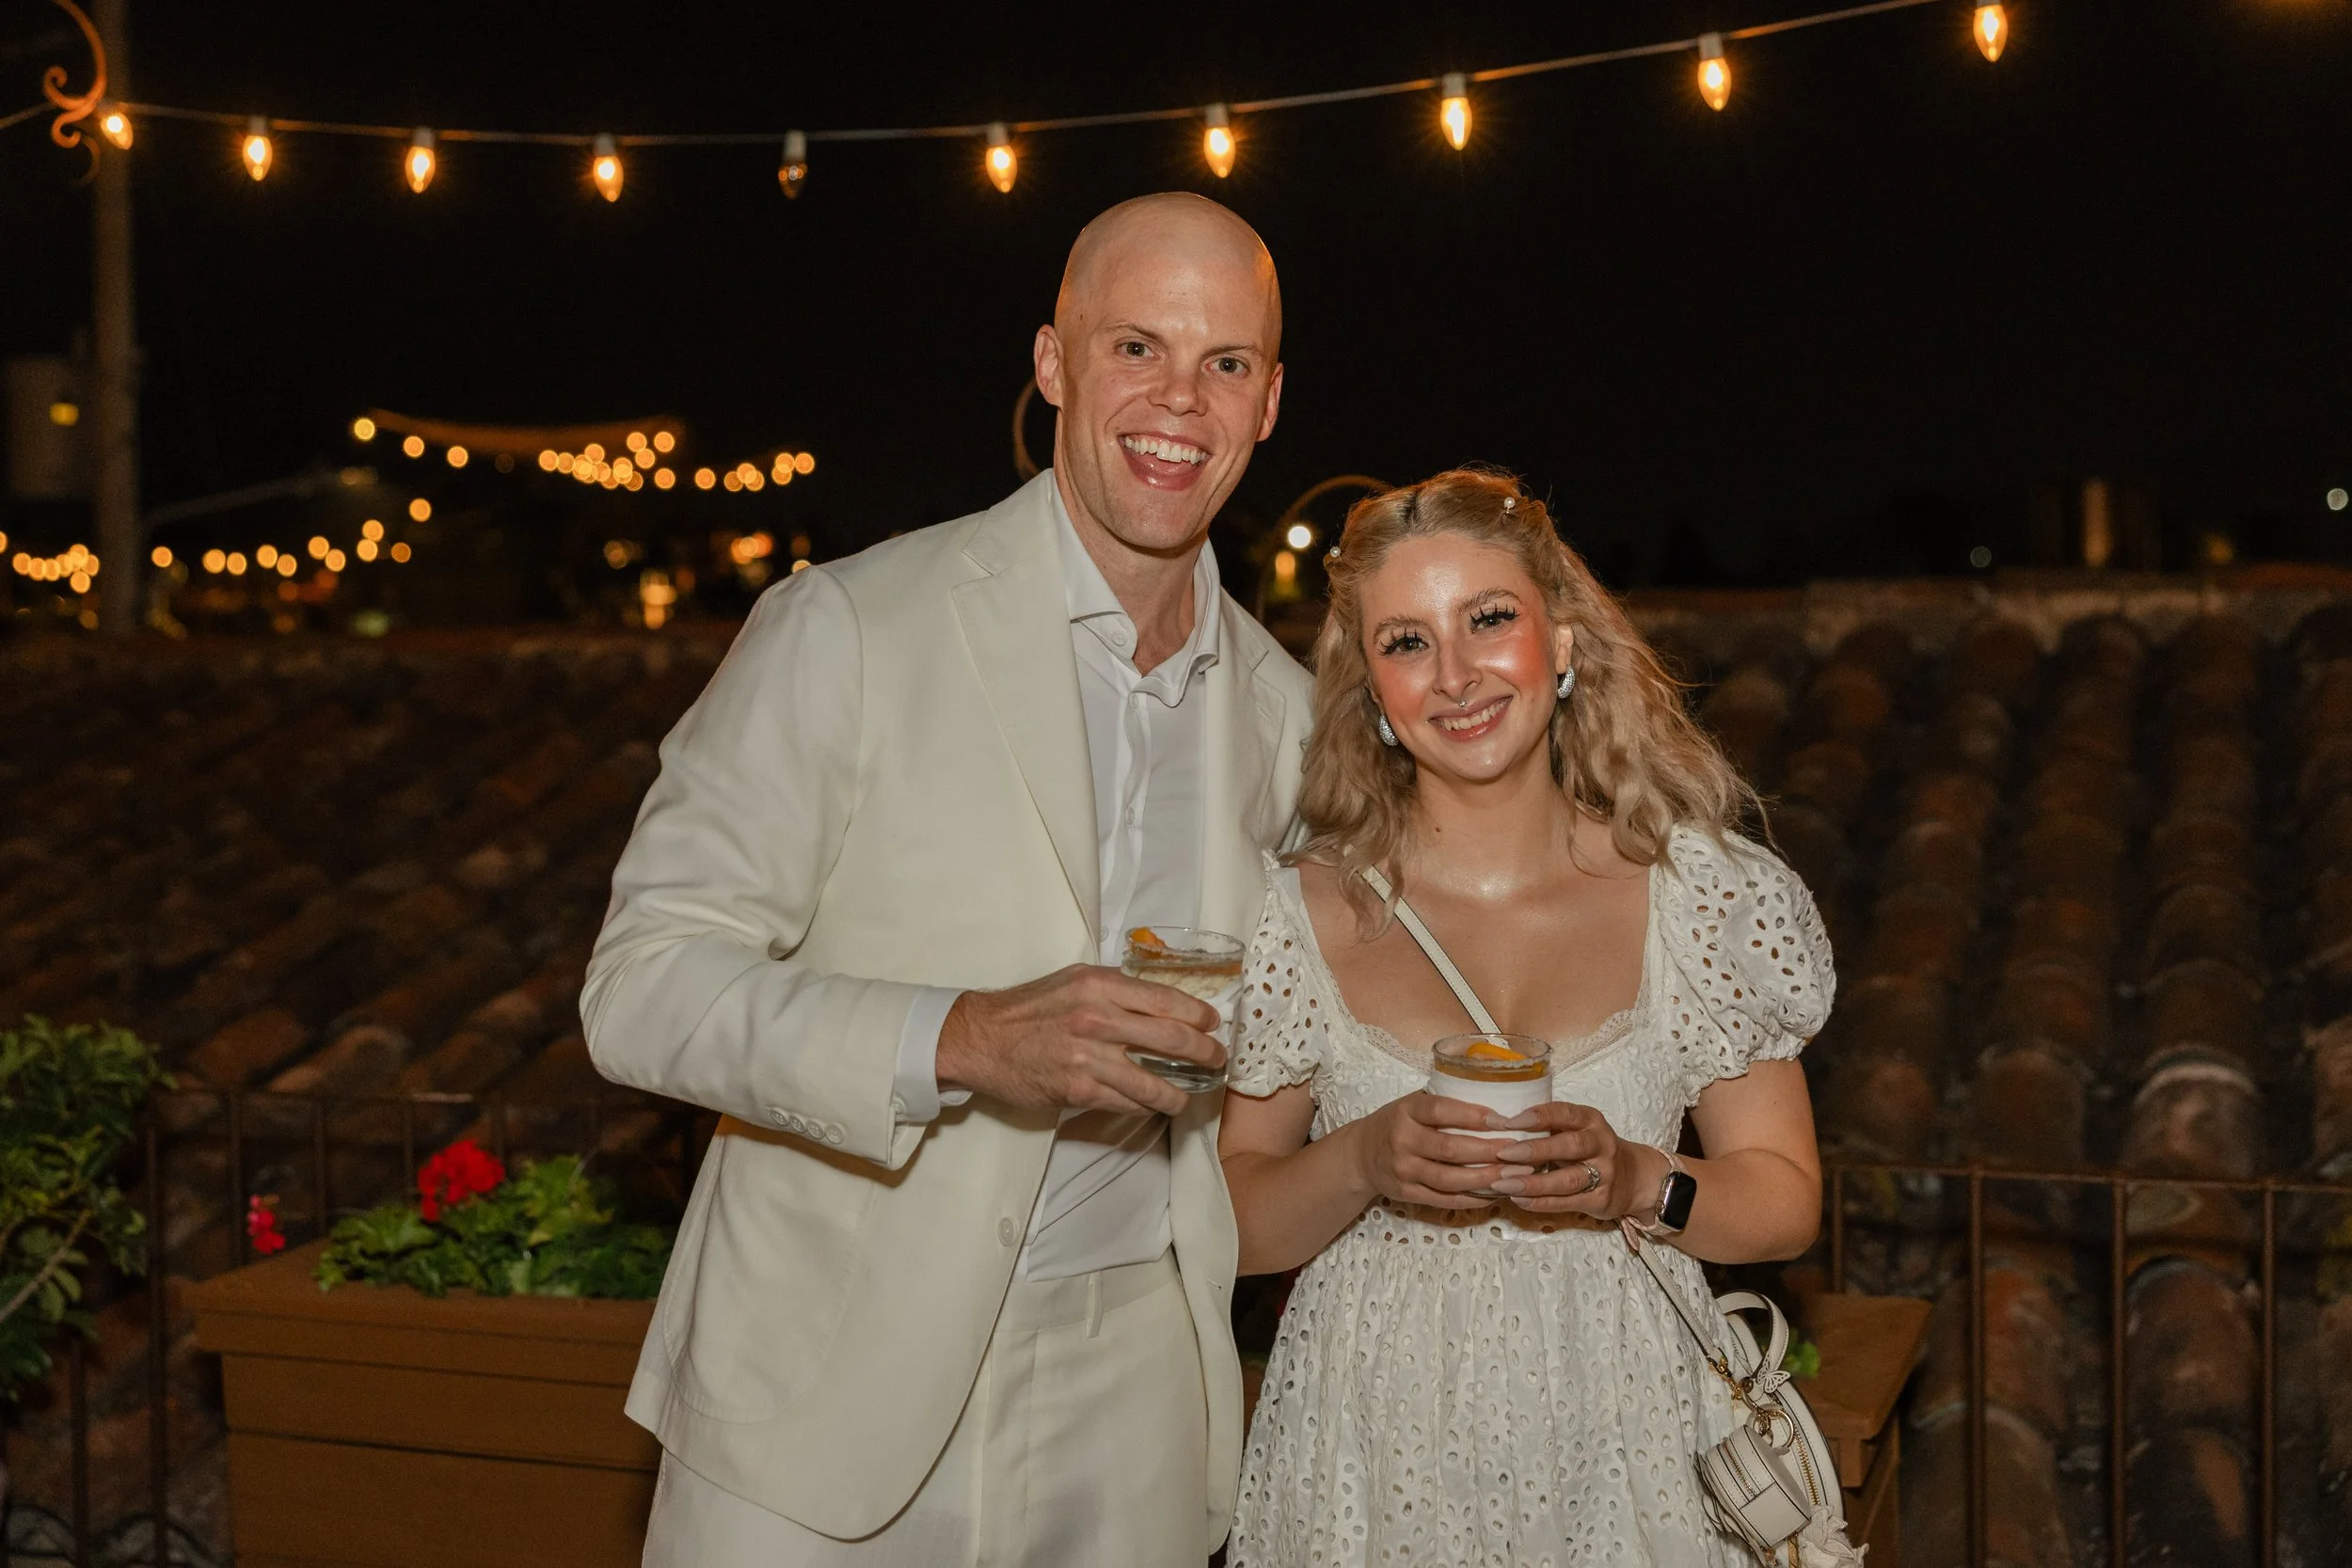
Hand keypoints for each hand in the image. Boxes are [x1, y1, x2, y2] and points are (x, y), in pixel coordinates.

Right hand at [935, 965, 1223, 1116]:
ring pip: (1155, 1081)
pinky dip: (1146, 1106)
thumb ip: (1116, 988)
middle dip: (1205, 1052)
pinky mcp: (1079, 1090)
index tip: (1213, 1024)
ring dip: (1182, 1092)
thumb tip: (1160, 1002)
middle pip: (1173, 1038)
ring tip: (1191, 1095)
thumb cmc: (1029, 1009)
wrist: (981, 1039)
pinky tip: (1155, 1106)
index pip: (1167, 999)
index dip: (1199, 1015)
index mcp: (1101, 985)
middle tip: (1217, 1059)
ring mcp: (1089, 1057)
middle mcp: (1098, 1018)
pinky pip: (1127, 1102)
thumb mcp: (1074, 981)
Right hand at [1343, 1092, 1517, 1210]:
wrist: (1360, 1155)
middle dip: (1489, 1152)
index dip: (1473, 1116)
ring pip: (1449, 1179)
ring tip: (1514, 1175)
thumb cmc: (1397, 1124)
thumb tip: (1497, 1100)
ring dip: (1485, 1179)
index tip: (1503, 1121)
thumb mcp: (1412, 1104)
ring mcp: (1403, 1170)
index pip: (1441, 1111)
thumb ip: (1445, 1104)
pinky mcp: (1407, 1193)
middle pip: (1450, 1149)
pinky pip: (1445, 1199)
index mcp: (1406, 1111)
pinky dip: (1472, 1199)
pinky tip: (1494, 1193)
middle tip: (1519, 1152)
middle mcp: (1402, 1140)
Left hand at [1484, 1102, 1662, 1218]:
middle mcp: (1601, 1143)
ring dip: (1534, 1182)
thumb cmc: (1591, 1149)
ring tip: (1504, 1184)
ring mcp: (1604, 1173)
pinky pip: (1568, 1201)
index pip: (1564, 1113)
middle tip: (1503, 1154)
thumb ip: (1548, 1128)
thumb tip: (1498, 1128)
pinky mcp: (1602, 1199)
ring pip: (1567, 1178)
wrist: (1635, 1178)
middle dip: (1535, 1150)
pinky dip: (1542, 1202)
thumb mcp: (1577, 1130)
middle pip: (1568, 1145)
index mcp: (1590, 1120)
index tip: (1507, 1122)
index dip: (1536, 1117)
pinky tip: (1519, 1200)